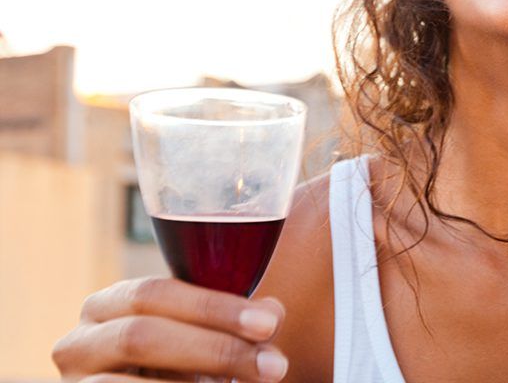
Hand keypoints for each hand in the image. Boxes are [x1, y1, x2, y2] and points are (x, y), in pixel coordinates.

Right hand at [52, 277, 288, 381]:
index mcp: (111, 304)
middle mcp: (80, 340)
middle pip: (143, 335)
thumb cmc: (175, 368)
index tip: (269, 324)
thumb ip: (236, 321)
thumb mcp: (202, 338)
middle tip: (274, 365)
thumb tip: (272, 313)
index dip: (213, 307)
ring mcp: (75, 382)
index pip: (156, 291)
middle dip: (216, 349)